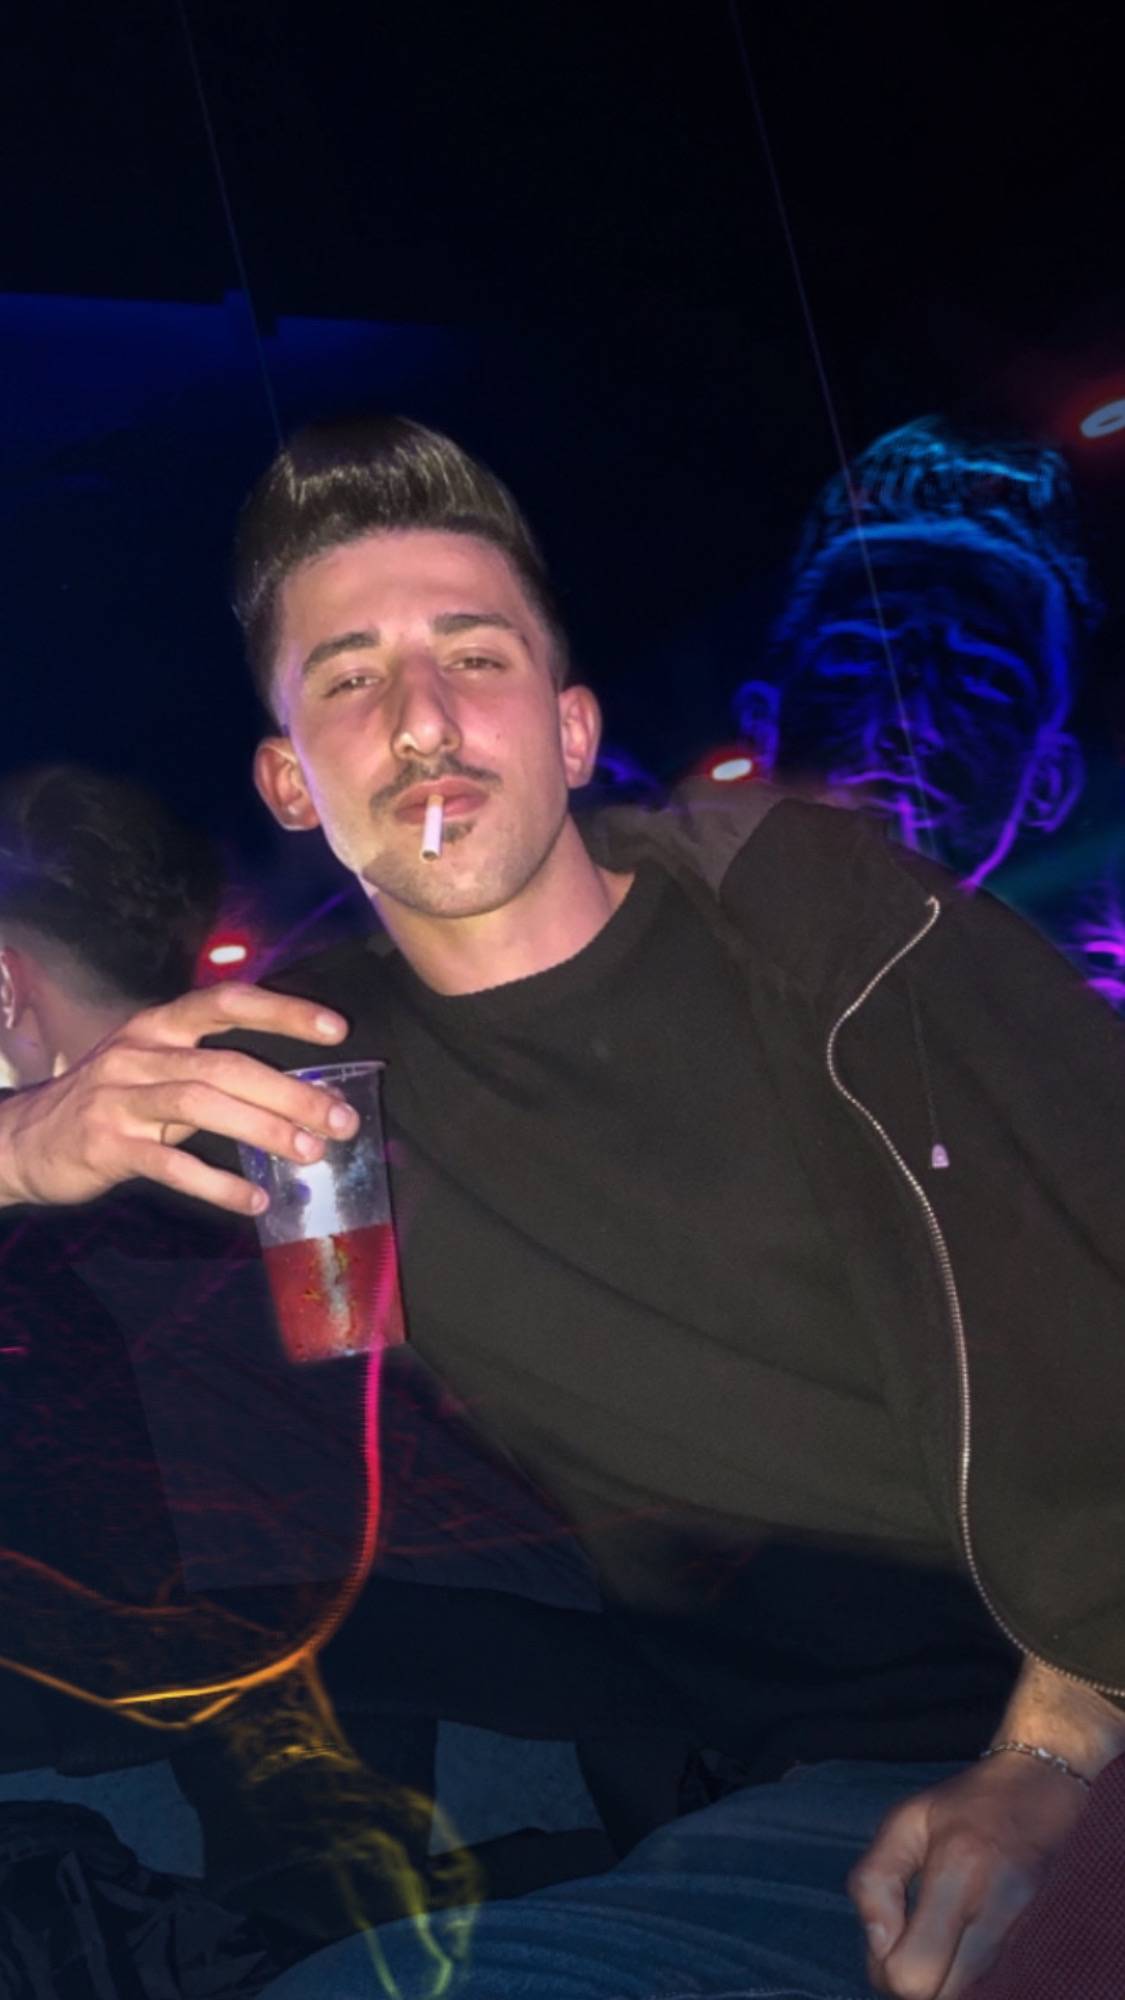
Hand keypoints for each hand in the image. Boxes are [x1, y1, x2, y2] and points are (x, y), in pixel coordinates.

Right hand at [0, 982, 356, 1215]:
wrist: (21, 1139)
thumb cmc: (108, 1103)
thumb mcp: (153, 1069)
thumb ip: (211, 1072)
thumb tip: (296, 1095)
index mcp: (158, 1026)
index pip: (227, 1003)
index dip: (283, 1012)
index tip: (336, 1029)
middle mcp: (139, 1052)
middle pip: (226, 1064)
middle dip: (291, 1091)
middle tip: (341, 1121)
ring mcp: (120, 1098)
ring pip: (202, 1105)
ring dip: (263, 1129)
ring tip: (309, 1153)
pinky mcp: (107, 1146)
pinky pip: (171, 1165)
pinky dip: (217, 1184)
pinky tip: (254, 1198)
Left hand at [848, 1753, 1087, 1996]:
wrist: (1040, 1793)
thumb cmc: (965, 1804)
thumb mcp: (904, 1822)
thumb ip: (875, 1881)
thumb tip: (878, 1944)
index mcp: (959, 1873)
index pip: (915, 1973)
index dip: (885, 1967)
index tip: (886, 1931)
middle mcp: (996, 1914)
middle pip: (938, 1998)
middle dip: (909, 1980)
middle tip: (903, 1936)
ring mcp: (1020, 1936)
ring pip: (962, 1996)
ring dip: (934, 1978)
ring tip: (928, 1931)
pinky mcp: (1030, 1947)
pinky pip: (983, 1985)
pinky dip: (957, 1973)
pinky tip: (952, 1938)